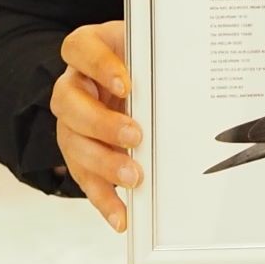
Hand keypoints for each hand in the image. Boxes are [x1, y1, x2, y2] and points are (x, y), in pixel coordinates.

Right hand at [49, 20, 139, 232]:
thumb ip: (160, 57)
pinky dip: (104, 198)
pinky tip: (122, 214)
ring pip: (73, 143)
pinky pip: (85, 178)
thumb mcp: (150, 53)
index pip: (79, 49)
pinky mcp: (80, 155)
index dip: (98, 65)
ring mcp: (72, 123)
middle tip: (135, 135)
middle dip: (101, 123)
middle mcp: (74, 87)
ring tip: (133, 177)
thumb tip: (195, 68)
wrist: (131, 88)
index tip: (125, 83)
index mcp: (87, 52)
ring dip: (103, 163)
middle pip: (69, 102)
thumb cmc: (143, 67)